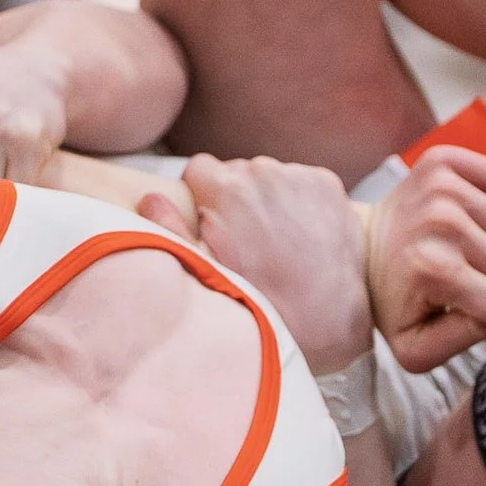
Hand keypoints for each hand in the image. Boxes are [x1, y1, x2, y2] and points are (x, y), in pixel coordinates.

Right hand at [165, 155, 372, 375]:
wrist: (334, 317)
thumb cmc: (267, 305)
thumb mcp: (208, 275)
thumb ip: (172, 231)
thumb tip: (150, 199)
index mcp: (227, 190)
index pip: (197, 168)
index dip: (200, 196)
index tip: (211, 224)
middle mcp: (263, 172)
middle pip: (234, 173)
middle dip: (234, 199)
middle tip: (245, 242)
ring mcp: (298, 176)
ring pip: (268, 177)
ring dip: (266, 200)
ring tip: (276, 243)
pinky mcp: (327, 183)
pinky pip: (299, 182)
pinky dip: (297, 201)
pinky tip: (301, 236)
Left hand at [367, 146, 485, 372]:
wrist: (356, 248)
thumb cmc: (391, 300)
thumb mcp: (414, 348)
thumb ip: (461, 344)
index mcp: (435, 269)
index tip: (462, 308)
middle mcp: (442, 221)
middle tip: (462, 278)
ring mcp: (444, 185)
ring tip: (467, 249)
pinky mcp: (447, 160)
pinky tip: (475, 218)